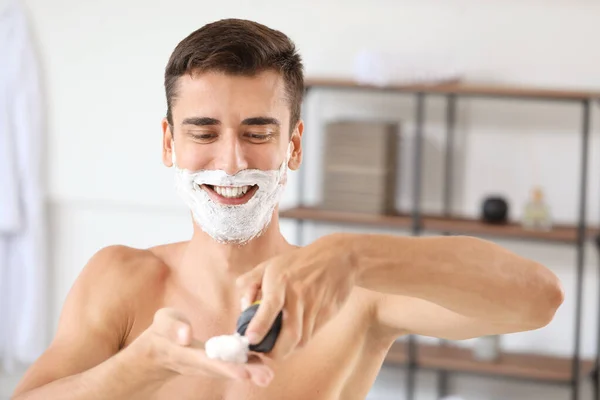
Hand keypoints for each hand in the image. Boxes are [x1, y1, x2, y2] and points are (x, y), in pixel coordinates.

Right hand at [130, 308, 273, 386]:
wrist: (158, 352)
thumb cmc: (161, 334)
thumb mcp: (161, 323)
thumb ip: (172, 326)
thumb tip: (186, 335)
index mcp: (185, 354)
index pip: (206, 361)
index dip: (224, 367)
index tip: (243, 373)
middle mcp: (199, 364)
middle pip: (223, 370)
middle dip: (245, 373)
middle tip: (266, 376)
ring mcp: (207, 366)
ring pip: (230, 369)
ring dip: (250, 372)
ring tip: (268, 375)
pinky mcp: (215, 362)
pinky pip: (232, 364)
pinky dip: (248, 365)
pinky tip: (265, 365)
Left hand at [236, 234, 356, 358]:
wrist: (339, 258)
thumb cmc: (299, 262)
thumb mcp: (270, 264)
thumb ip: (250, 283)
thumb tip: (244, 308)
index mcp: (280, 279)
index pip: (270, 305)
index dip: (260, 324)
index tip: (251, 339)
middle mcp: (298, 294)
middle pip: (290, 333)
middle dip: (275, 352)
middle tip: (264, 352)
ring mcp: (314, 305)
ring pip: (301, 339)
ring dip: (286, 349)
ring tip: (275, 346)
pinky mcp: (327, 313)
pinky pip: (311, 335)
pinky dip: (298, 341)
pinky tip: (291, 335)